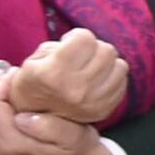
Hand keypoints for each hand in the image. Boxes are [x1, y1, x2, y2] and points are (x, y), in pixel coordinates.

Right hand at [0, 28, 127, 124]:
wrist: (34, 118)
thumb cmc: (32, 83)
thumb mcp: (33, 60)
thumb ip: (58, 46)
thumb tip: (86, 41)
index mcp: (52, 73)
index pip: (85, 38)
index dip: (76, 36)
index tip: (69, 43)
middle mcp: (76, 89)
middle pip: (106, 50)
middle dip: (94, 48)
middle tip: (82, 55)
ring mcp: (93, 102)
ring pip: (120, 65)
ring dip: (106, 62)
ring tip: (91, 67)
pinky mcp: (105, 109)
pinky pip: (123, 81)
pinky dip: (113, 76)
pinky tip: (97, 79)